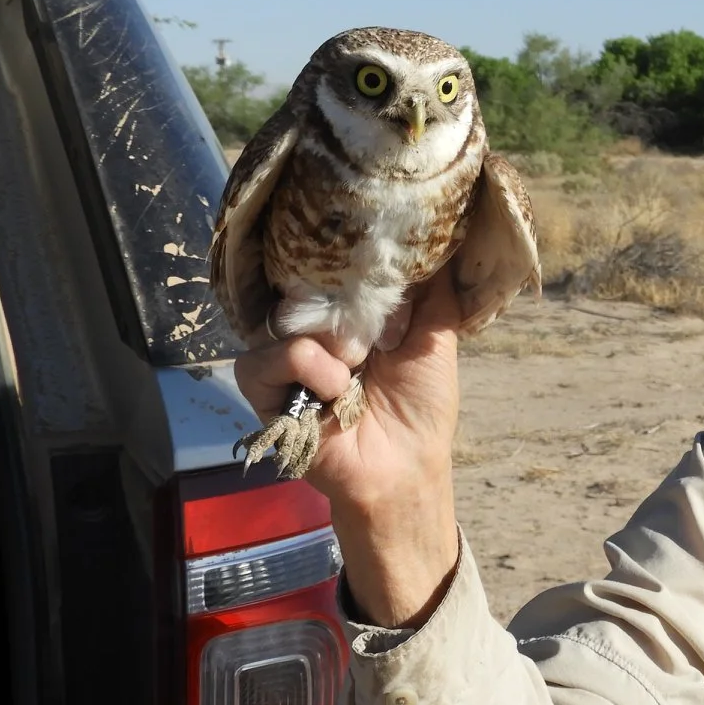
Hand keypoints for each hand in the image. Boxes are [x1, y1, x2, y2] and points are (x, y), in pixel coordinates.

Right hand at [234, 267, 462, 627]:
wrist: (405, 467)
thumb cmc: (423, 405)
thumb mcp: (437, 336)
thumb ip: (434, 289)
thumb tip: (441, 237)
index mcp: (348, 313)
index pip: (330, 265)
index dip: (348, 261)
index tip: (369, 259)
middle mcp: (311, 328)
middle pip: (304, 283)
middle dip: (346, 306)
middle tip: (374, 337)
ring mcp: (283, 357)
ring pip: (288, 319)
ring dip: (332, 348)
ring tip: (355, 375)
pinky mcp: (262, 390)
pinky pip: (270, 358)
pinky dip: (309, 372)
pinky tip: (334, 395)